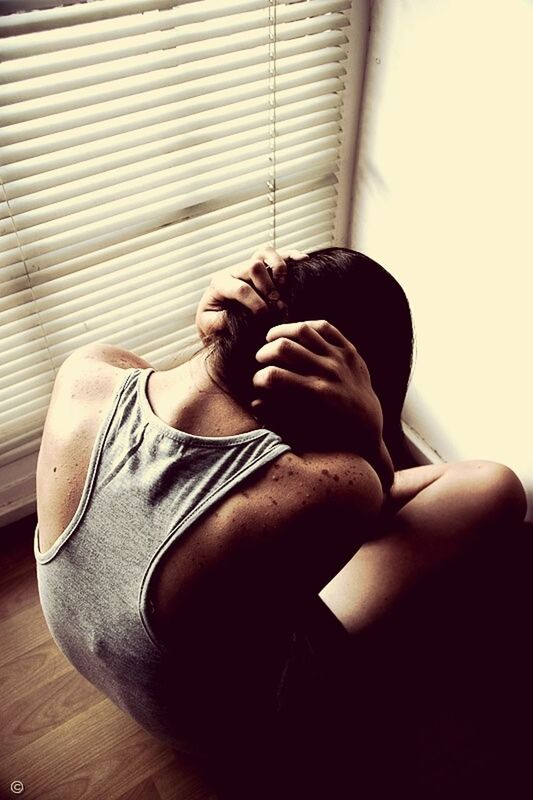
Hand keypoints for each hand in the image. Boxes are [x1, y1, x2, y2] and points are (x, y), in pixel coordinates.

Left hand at [195, 245, 306, 339]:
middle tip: (275, 305)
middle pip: (254, 266)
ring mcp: (249, 267)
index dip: (256, 303)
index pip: (241, 288)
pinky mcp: (263, 267)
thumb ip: (220, 322)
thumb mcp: (210, 326)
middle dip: (268, 287)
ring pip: (265, 252)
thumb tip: (239, 316)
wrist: (217, 320)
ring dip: (278, 269)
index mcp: (219, 283)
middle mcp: (234, 271)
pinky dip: (290, 255)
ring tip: (283, 286)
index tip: (265, 317)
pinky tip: (302, 259)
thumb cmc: (213, 324)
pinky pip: (277, 254)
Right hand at [252, 320, 393, 488]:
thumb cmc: (330, 433)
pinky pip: (325, 328)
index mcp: (315, 394)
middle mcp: (328, 372)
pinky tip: (295, 333)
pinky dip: (307, 327)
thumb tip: (255, 403)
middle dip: (265, 352)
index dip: (258, 379)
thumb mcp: (305, 428)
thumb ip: (278, 415)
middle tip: (260, 359)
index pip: (274, 376)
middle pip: (284, 347)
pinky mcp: (350, 351)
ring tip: (271, 339)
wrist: (366, 427)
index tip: (257, 383)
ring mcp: (340, 358)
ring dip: (281, 333)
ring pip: (303, 331)